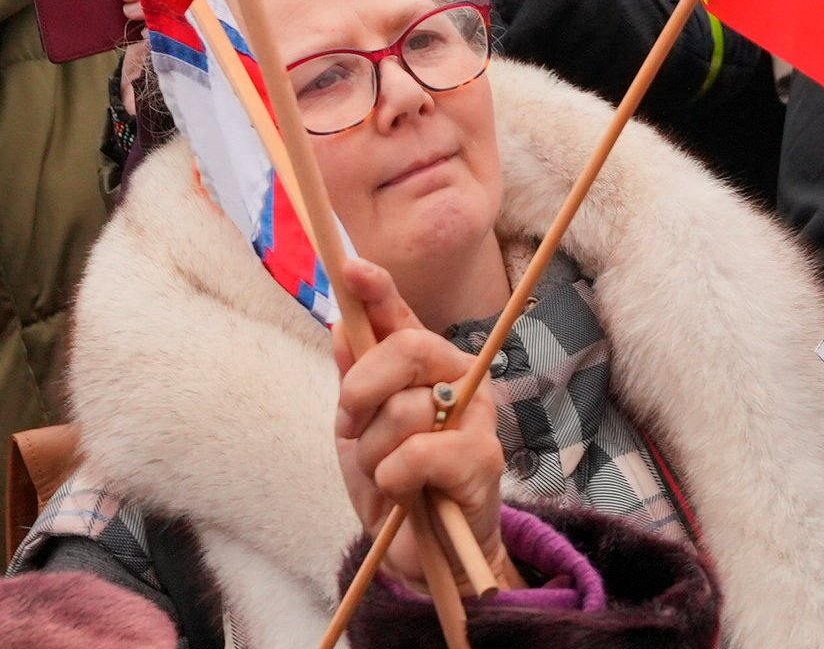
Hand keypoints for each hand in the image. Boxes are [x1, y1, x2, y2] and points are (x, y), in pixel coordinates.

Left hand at [326, 263, 502, 541]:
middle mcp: (459, 378)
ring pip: (405, 409)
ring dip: (375, 452)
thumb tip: (339, 325)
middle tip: (347, 425)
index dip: (378, 289)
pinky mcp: (484, 458)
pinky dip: (394, 477)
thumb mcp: (360, 432)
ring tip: (386, 476)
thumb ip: (354, 380)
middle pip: (407, 347)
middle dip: (362, 387)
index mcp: (426, 368)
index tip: (350, 269)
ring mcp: (477, 416)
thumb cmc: (395, 485)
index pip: (401, 317)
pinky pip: (419, 453)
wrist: (425, 554)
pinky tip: (404, 493)